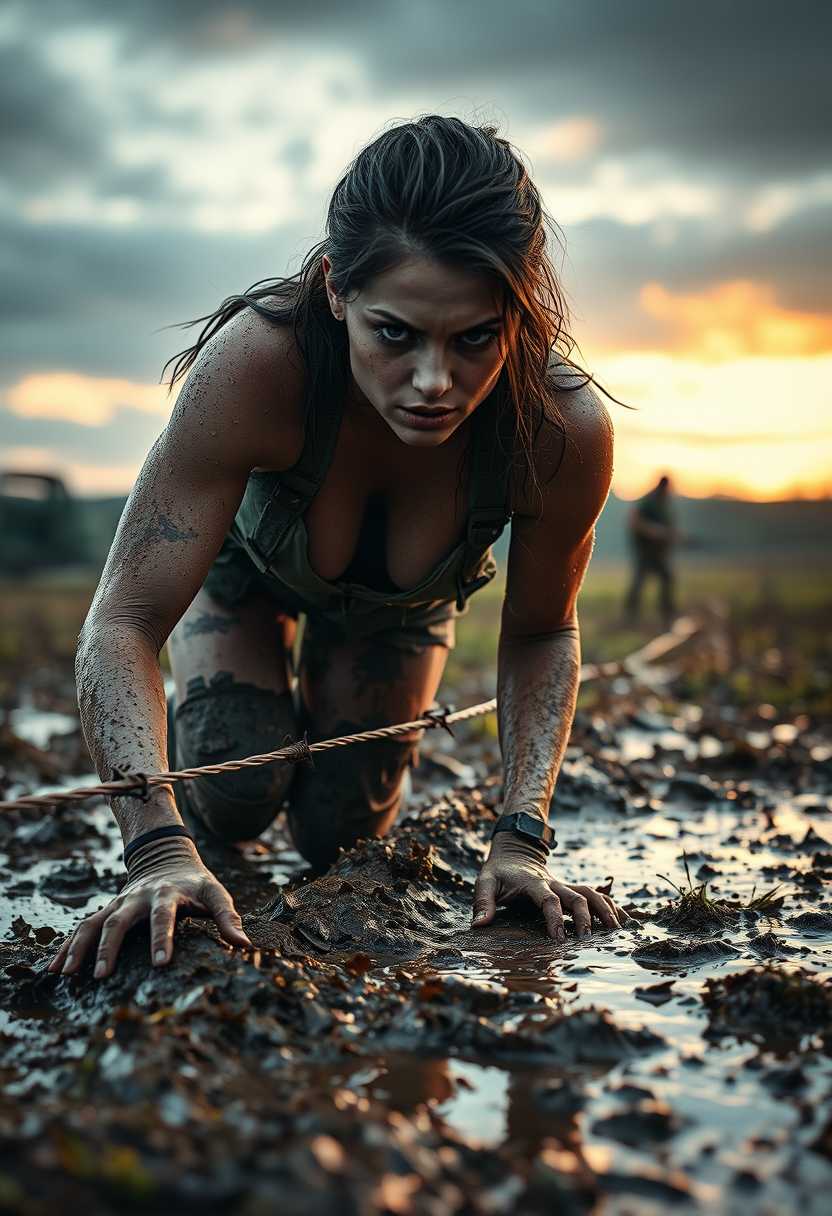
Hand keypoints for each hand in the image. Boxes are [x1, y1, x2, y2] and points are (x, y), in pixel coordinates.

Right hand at [46, 839, 251, 979]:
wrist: (166, 856)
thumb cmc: (195, 883)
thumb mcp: (214, 892)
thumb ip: (228, 917)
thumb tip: (244, 945)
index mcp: (166, 894)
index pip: (164, 916)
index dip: (163, 938)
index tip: (160, 963)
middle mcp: (137, 897)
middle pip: (119, 920)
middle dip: (110, 947)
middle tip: (102, 975)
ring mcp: (118, 903)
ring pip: (93, 923)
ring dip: (80, 948)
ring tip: (67, 975)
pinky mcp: (106, 910)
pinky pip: (83, 928)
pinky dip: (68, 946)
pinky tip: (55, 968)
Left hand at [472, 836, 626, 942]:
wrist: (515, 851)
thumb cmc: (499, 872)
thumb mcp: (485, 882)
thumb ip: (482, 902)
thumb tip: (478, 926)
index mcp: (534, 883)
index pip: (549, 900)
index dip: (555, 918)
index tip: (559, 939)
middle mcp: (554, 883)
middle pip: (577, 897)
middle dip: (585, 918)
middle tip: (586, 939)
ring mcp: (565, 885)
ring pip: (591, 894)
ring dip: (604, 910)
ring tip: (614, 931)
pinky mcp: (571, 890)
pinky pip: (595, 895)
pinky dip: (610, 906)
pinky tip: (622, 921)